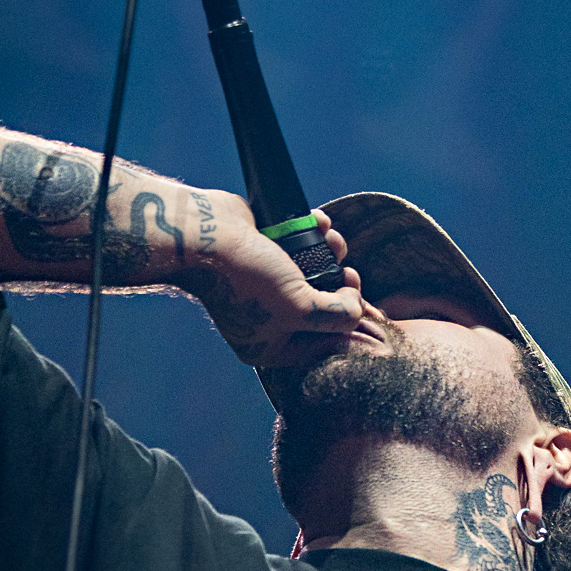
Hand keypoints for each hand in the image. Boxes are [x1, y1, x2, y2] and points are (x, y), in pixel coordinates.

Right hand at [174, 191, 381, 367]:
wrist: (204, 233)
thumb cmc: (246, 278)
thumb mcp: (298, 308)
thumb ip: (335, 317)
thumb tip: (357, 311)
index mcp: (269, 346)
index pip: (321, 346)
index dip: (347, 328)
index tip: (365, 309)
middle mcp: (267, 319)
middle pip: (320, 310)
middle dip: (341, 289)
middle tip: (350, 276)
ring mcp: (265, 285)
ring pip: (313, 274)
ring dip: (332, 255)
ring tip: (334, 242)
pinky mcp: (266, 253)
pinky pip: (300, 246)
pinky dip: (314, 233)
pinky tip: (321, 224)